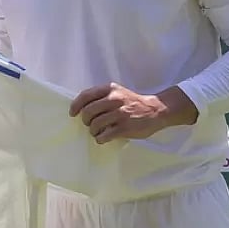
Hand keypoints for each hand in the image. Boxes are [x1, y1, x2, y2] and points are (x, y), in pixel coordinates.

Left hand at [69, 82, 183, 144]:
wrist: (155, 110)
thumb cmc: (132, 102)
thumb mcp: (118, 93)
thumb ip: (102, 97)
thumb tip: (81, 108)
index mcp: (110, 89)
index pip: (85, 95)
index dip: (75, 106)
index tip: (73, 113)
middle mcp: (114, 99)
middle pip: (88, 111)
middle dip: (85, 120)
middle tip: (89, 124)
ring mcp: (119, 114)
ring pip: (95, 124)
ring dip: (93, 131)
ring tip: (98, 132)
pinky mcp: (124, 127)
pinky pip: (104, 135)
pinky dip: (100, 138)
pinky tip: (103, 138)